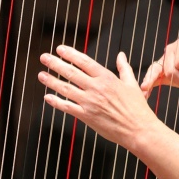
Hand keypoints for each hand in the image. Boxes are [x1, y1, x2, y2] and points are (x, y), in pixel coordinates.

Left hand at [39, 46, 157, 146]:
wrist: (138, 129)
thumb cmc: (137, 107)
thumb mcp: (132, 84)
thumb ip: (124, 68)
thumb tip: (121, 55)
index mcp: (106, 78)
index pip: (84, 62)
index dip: (70, 54)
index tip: (59, 49)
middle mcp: (95, 88)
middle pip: (71, 72)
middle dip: (55, 64)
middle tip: (44, 57)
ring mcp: (89, 102)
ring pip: (66, 88)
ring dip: (51, 81)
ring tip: (41, 74)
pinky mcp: (86, 116)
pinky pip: (67, 107)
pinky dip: (56, 102)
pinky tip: (47, 97)